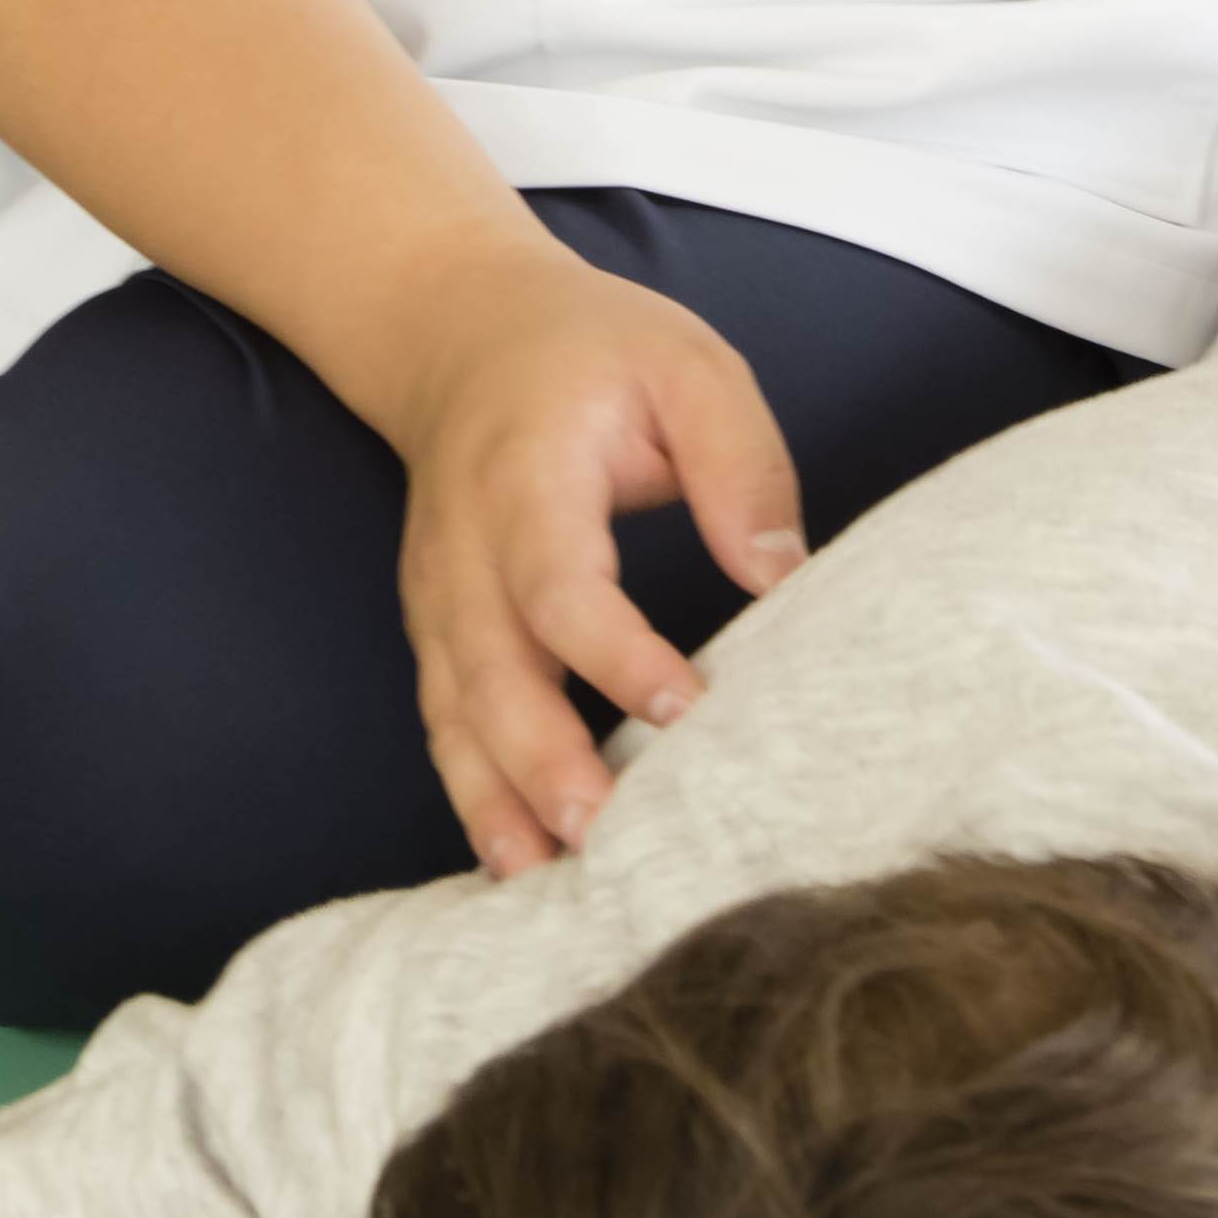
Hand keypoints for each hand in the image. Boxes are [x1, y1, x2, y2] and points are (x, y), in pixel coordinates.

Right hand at [381, 236, 807, 874]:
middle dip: (542, 764)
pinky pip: (445, 723)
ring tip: (549, 885)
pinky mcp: (437, 630)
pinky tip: (514, 866)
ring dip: (496, 802)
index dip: (613, 654)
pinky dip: (473, 795)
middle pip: (490, 672)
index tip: (685, 710)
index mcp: (526, 478)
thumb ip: (738, 463)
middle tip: (607, 839)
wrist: (458, 332)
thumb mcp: (686, 363)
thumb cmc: (591, 349)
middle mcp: (463, 550)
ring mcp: (437, 597)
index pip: (557, 583)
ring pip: (454, 715)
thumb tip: (780, 575)